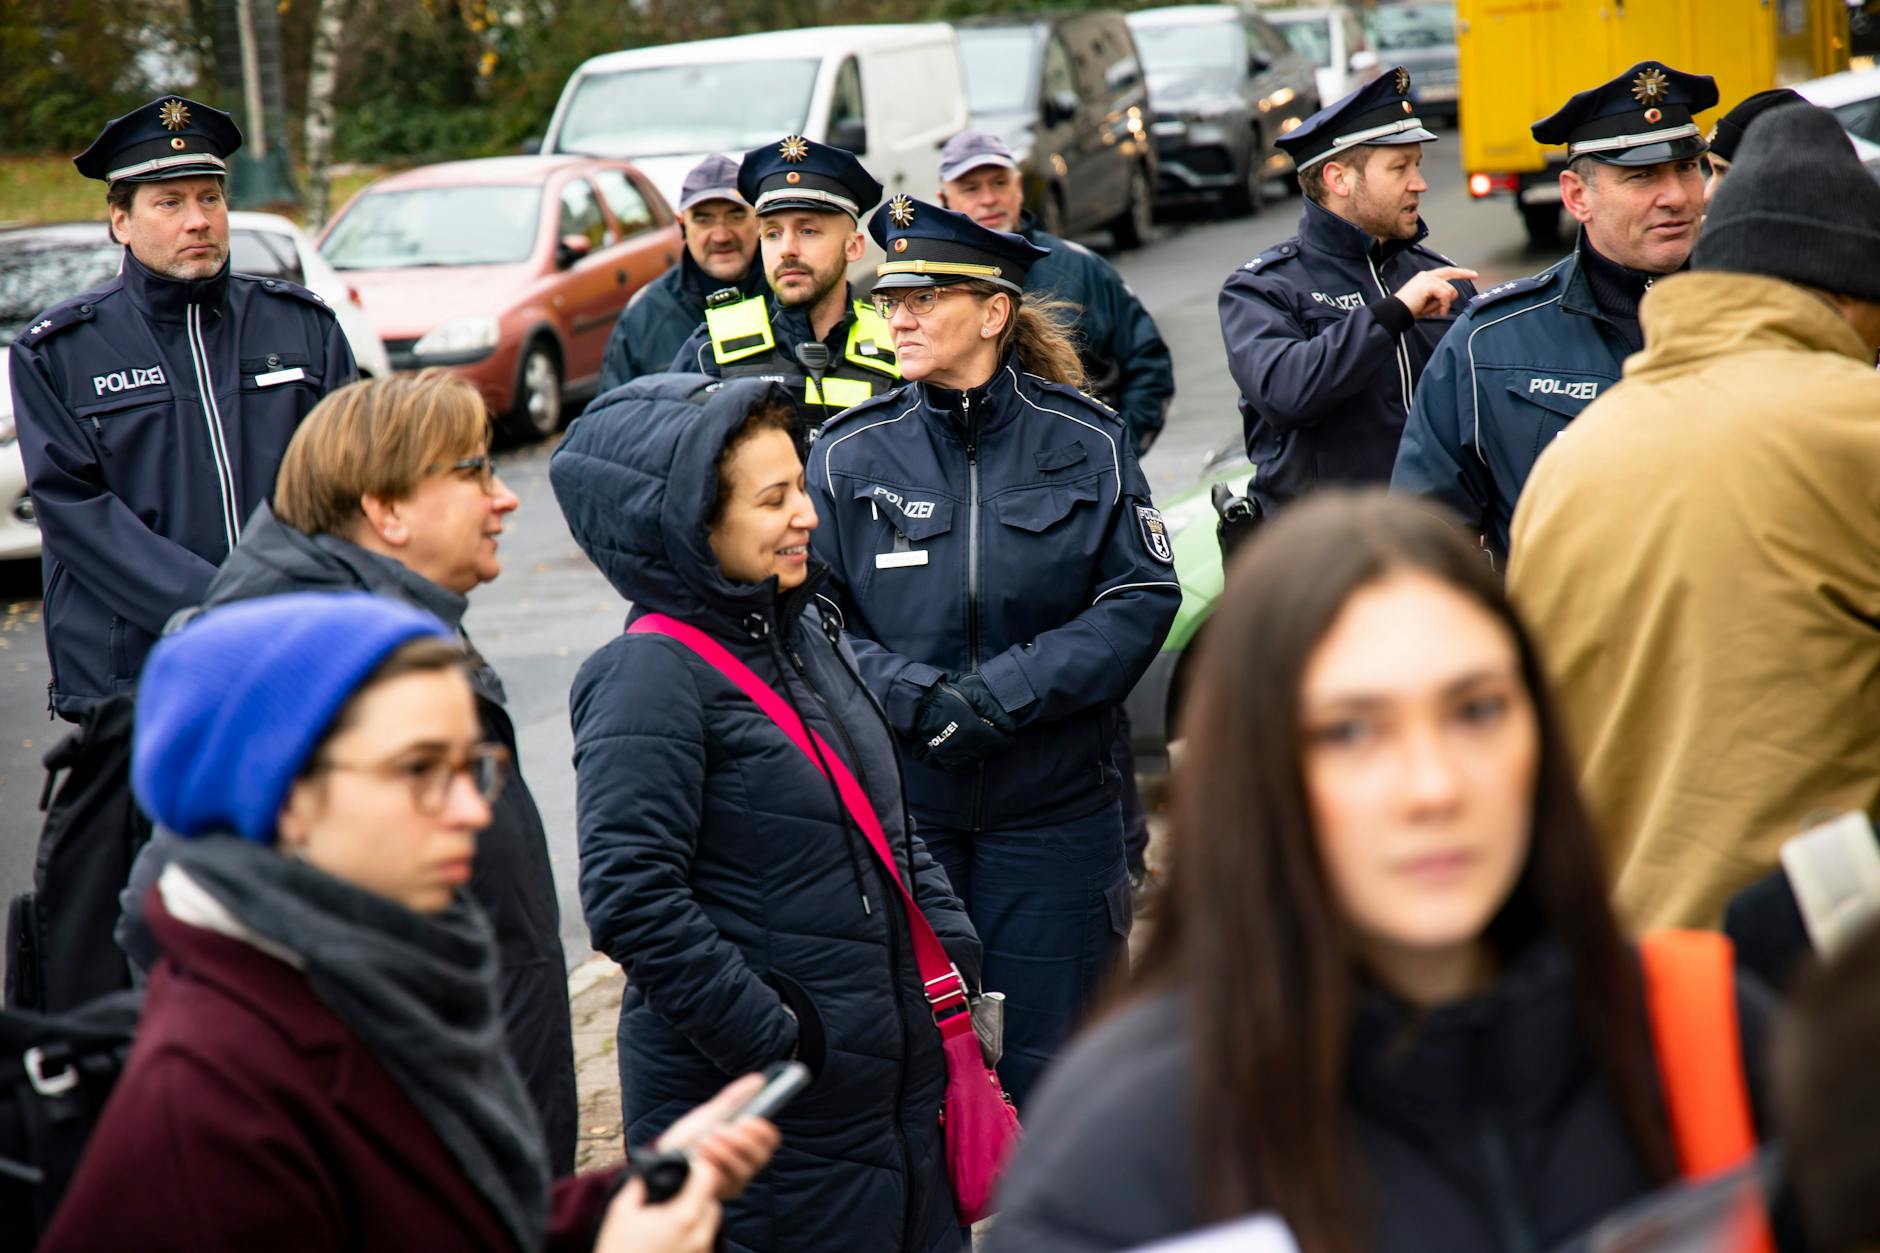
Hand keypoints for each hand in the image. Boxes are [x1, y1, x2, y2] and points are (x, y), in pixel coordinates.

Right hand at [593, 1168, 719, 1252]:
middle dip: (700, 1195)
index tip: (686, 1169)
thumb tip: (644, 1174)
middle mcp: (699, 1236)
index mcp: (683, 1217)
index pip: (708, 1178)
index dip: (697, 1168)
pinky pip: (704, 1244)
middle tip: (677, 1195)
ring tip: (672, 1219)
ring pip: (710, 1225)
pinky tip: (673, 1238)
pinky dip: (694, 1236)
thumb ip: (636, 1187)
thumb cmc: (618, 1251)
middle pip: (713, 1203)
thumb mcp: (621, 1213)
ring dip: (699, 1216)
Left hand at [656, 1073, 781, 1199]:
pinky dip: (715, 1165)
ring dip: (725, 1151)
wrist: (662, 1161)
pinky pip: (728, 1181)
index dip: (763, 1130)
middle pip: (762, 1155)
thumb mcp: (709, 1114)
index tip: (747, 1119)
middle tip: (722, 1129)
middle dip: (743, 1140)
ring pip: (746, 1168)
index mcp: (746, 1144)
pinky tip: (700, 1157)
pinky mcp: (722, 1194)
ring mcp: (734, 1181)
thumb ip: (734, 1098)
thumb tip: (758, 1079)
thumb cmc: (688, 1137)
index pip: (770, 1140)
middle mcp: (745, 1164)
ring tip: (705, 1140)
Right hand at [910, 675, 1014, 770]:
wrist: (922, 706)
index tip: (1009, 738)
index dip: (1007, 740)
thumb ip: (993, 710)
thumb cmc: (948, 698)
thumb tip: (1010, 726)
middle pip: (989, 751)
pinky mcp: (943, 757)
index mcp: (976, 729)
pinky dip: (968, 768)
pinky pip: (959, 768)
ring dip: (982, 755)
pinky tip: (972, 764)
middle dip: (995, 746)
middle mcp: (967, 745)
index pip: (1000, 742)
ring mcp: (955, 753)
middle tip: (995, 740)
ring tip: (983, 748)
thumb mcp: (974, 696)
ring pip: (976, 761)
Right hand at [1392, 266, 1478, 318]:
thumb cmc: (1408, 310)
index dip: (1461, 272)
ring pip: (1449, 290)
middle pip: (1450, 278)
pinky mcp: (1428, 284)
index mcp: (1425, 278)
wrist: (1396, 312)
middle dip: (1456, 287)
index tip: (1474, 274)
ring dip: (1444, 304)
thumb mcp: (1427, 303)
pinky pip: (1444, 295)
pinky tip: (1437, 312)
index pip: (1447, 272)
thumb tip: (1448, 301)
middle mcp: (1427, 275)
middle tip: (1461, 290)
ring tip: (1433, 312)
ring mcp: (1427, 279)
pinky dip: (1443, 305)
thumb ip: (1438, 299)